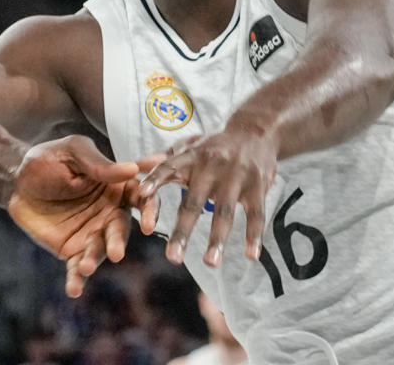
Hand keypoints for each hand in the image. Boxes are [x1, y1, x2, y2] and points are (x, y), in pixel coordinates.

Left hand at [6, 135, 141, 296]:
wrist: (14, 180)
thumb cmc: (47, 159)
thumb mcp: (72, 152)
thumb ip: (100, 165)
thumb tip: (133, 169)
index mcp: (116, 186)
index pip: (140, 198)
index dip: (148, 210)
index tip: (147, 223)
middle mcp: (109, 212)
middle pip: (121, 228)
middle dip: (118, 241)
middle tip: (116, 252)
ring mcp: (91, 233)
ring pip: (100, 250)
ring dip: (95, 260)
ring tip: (85, 266)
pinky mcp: (71, 250)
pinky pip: (77, 267)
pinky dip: (77, 279)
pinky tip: (74, 289)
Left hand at [133, 119, 278, 268]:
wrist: (255, 130)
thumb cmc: (215, 146)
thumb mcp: (191, 146)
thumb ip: (167, 160)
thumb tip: (136, 167)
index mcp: (191, 157)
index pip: (169, 166)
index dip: (155, 179)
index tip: (141, 193)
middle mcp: (212, 166)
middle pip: (194, 202)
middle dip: (183, 230)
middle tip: (172, 258)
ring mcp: (236, 175)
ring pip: (225, 211)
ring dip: (218, 239)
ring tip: (210, 263)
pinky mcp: (257, 185)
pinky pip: (256, 213)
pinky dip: (254, 235)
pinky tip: (251, 256)